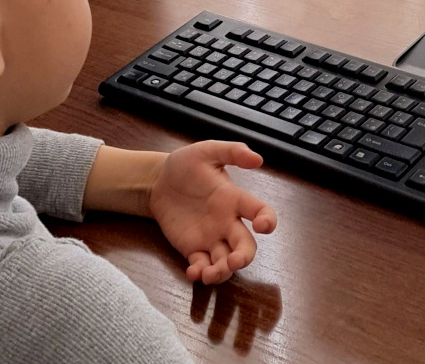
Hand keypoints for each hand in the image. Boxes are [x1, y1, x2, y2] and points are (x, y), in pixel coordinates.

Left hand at [147, 140, 276, 284]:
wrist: (157, 180)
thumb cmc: (185, 164)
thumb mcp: (207, 151)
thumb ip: (232, 151)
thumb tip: (258, 158)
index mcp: (233, 199)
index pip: (259, 211)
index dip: (267, 220)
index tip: (262, 226)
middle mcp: (227, 222)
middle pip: (245, 246)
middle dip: (243, 257)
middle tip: (234, 261)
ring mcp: (210, 238)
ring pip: (225, 262)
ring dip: (222, 272)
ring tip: (209, 274)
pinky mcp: (192, 248)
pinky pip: (202, 266)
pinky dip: (200, 273)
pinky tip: (193, 273)